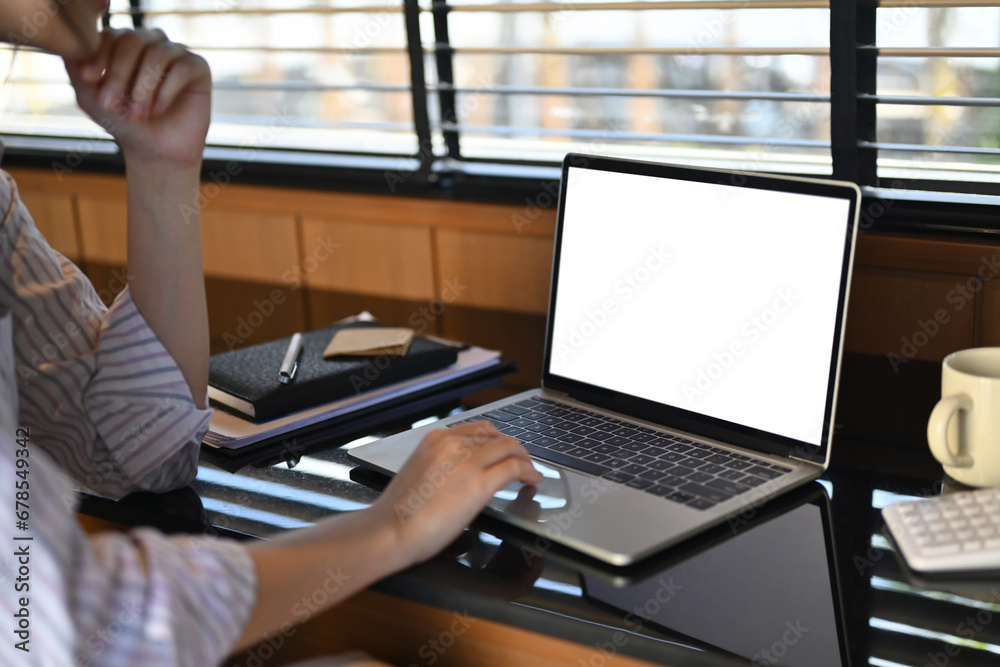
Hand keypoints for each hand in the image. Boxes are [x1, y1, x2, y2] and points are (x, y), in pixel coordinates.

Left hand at [64, 28, 210, 166]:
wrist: (156, 152)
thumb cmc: (123, 123)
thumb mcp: (90, 96)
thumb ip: (76, 68)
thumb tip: (71, 45)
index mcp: (123, 42)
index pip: (109, 34)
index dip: (98, 55)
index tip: (89, 79)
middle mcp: (150, 41)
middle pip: (132, 40)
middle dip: (119, 73)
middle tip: (111, 104)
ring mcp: (175, 52)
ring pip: (157, 53)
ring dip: (143, 87)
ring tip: (138, 114)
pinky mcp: (198, 67)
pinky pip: (182, 68)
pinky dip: (166, 91)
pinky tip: (158, 111)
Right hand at [370, 422, 542, 567]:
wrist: (390, 530)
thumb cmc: (398, 513)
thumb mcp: (419, 475)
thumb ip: (442, 468)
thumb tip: (459, 478)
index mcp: (435, 439)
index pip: (476, 430)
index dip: (495, 439)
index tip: (502, 450)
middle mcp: (453, 443)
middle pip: (495, 436)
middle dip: (512, 448)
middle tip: (521, 461)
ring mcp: (468, 460)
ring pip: (510, 447)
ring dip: (524, 458)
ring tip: (530, 470)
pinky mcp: (481, 482)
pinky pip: (515, 468)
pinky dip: (529, 471)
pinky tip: (533, 480)